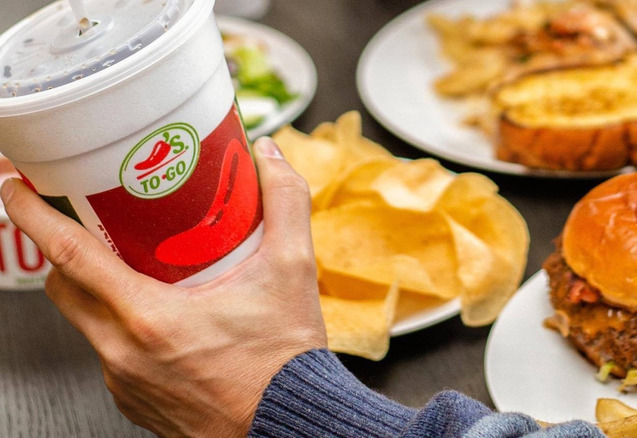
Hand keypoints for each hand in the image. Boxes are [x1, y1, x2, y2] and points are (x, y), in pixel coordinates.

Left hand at [1, 137, 326, 436]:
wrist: (290, 425)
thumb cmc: (284, 364)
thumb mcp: (292, 271)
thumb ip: (284, 203)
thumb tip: (270, 158)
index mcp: (150, 317)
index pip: (69, 254)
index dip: (33, 213)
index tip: (15, 185)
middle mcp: (124, 353)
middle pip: (64, 288)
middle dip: (65, 249)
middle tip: (88, 223)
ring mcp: (125, 382)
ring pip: (86, 323)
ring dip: (98, 290)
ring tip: (138, 270)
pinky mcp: (135, 401)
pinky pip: (110, 355)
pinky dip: (122, 329)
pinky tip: (161, 320)